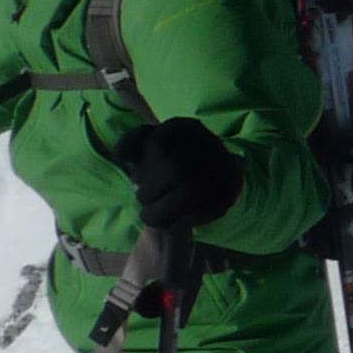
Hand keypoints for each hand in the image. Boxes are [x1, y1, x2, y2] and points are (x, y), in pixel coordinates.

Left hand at [114, 118, 242, 233]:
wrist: (200, 183)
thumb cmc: (165, 165)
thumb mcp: (147, 150)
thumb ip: (131, 144)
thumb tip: (120, 154)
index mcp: (186, 127)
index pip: (158, 143)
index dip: (143, 166)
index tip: (135, 180)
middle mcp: (210, 141)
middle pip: (176, 167)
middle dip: (152, 189)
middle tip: (141, 201)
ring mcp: (224, 165)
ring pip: (193, 189)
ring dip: (165, 208)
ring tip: (149, 217)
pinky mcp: (232, 189)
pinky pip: (209, 207)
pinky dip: (184, 220)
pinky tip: (171, 225)